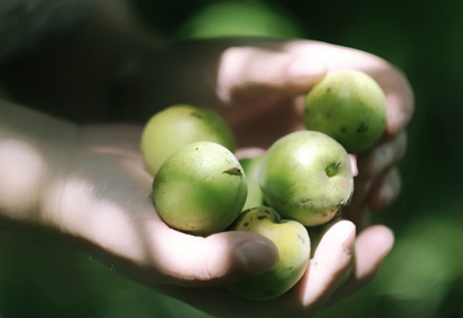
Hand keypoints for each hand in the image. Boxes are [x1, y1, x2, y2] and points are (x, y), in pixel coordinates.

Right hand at [42, 124, 393, 317]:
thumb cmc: (106, 214)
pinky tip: (333, 159)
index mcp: (224, 294)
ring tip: (372, 193)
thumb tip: (271, 259)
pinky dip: (311, 187)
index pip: (294, 303)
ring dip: (339, 220)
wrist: (78, 173)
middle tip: (384, 227)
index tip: (351, 234)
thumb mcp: (149, 241)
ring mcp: (238, 231)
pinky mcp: (236, 197)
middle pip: (311, 276)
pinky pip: (285, 197)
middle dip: (351, 259)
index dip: (331, 278)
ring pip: (305, 234)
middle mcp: (238, 269)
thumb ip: (204, 263)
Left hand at [132, 37, 413, 220]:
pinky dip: (338, 208)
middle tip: (370, 183)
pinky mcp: (294, 176)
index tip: (388, 129)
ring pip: (362, 168)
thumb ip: (269, 69)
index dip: (395, 103)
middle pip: (382, 132)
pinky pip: (328, 194)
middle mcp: (328, 109)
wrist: (152, 101)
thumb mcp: (227, 68)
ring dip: (370, 188)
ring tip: (359, 206)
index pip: (381, 80)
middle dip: (386, 157)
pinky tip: (331, 226)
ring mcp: (313, 144)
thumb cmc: (189, 73)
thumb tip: (318, 69)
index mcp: (323, 70)